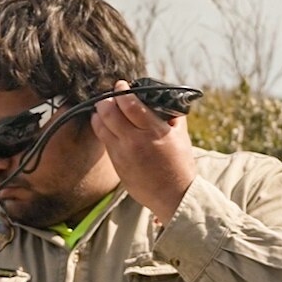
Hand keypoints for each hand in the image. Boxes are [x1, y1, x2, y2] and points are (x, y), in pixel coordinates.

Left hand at [90, 80, 195, 223]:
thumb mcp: (181, 137)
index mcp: (154, 132)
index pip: (130, 104)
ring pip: (100, 126)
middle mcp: (135, 141)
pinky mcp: (116, 164)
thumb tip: (163, 100)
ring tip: (104, 110)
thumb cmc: (180, 165)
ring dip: (100, 114)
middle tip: (110, 97)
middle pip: (108, 112)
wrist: (173, 196)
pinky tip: (107, 126)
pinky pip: (104, 141)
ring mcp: (123, 154)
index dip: (122, 90)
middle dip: (106, 100)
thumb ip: (172, 116)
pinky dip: (103, 129)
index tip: (121, 85)